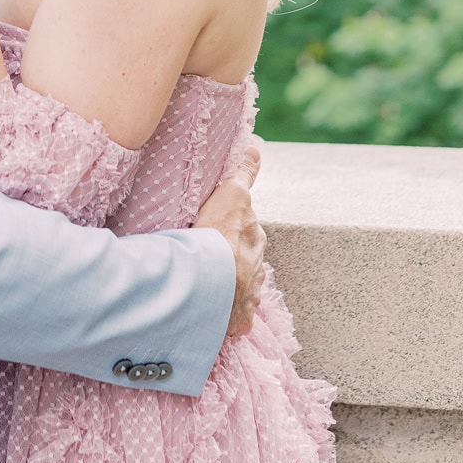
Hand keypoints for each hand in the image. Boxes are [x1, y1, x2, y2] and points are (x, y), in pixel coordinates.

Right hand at [194, 137, 265, 338]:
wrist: (211, 282)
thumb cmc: (214, 235)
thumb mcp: (231, 195)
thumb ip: (243, 172)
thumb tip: (256, 145)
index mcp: (253, 234)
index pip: (246, 224)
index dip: (234, 225)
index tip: (222, 229)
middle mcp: (257, 263)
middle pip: (244, 254)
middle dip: (230, 253)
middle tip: (206, 252)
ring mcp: (251, 291)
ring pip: (241, 283)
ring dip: (228, 282)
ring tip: (205, 283)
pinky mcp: (242, 317)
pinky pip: (236, 314)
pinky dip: (226, 313)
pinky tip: (211, 312)